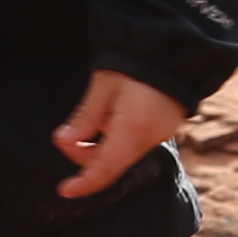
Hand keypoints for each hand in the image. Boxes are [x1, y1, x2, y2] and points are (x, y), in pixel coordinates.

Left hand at [48, 69, 189, 199]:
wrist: (173, 47)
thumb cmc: (135, 60)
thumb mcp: (103, 85)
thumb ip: (85, 118)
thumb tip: (64, 141)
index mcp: (134, 129)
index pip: (106, 168)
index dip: (84, 183)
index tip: (65, 190)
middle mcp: (151, 138)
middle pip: (112, 162)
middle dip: (85, 154)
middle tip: (65, 135)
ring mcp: (160, 134)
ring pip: (122, 154)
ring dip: (99, 146)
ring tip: (85, 122)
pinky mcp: (164, 127)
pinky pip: (135, 143)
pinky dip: (115, 140)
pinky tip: (107, 118)